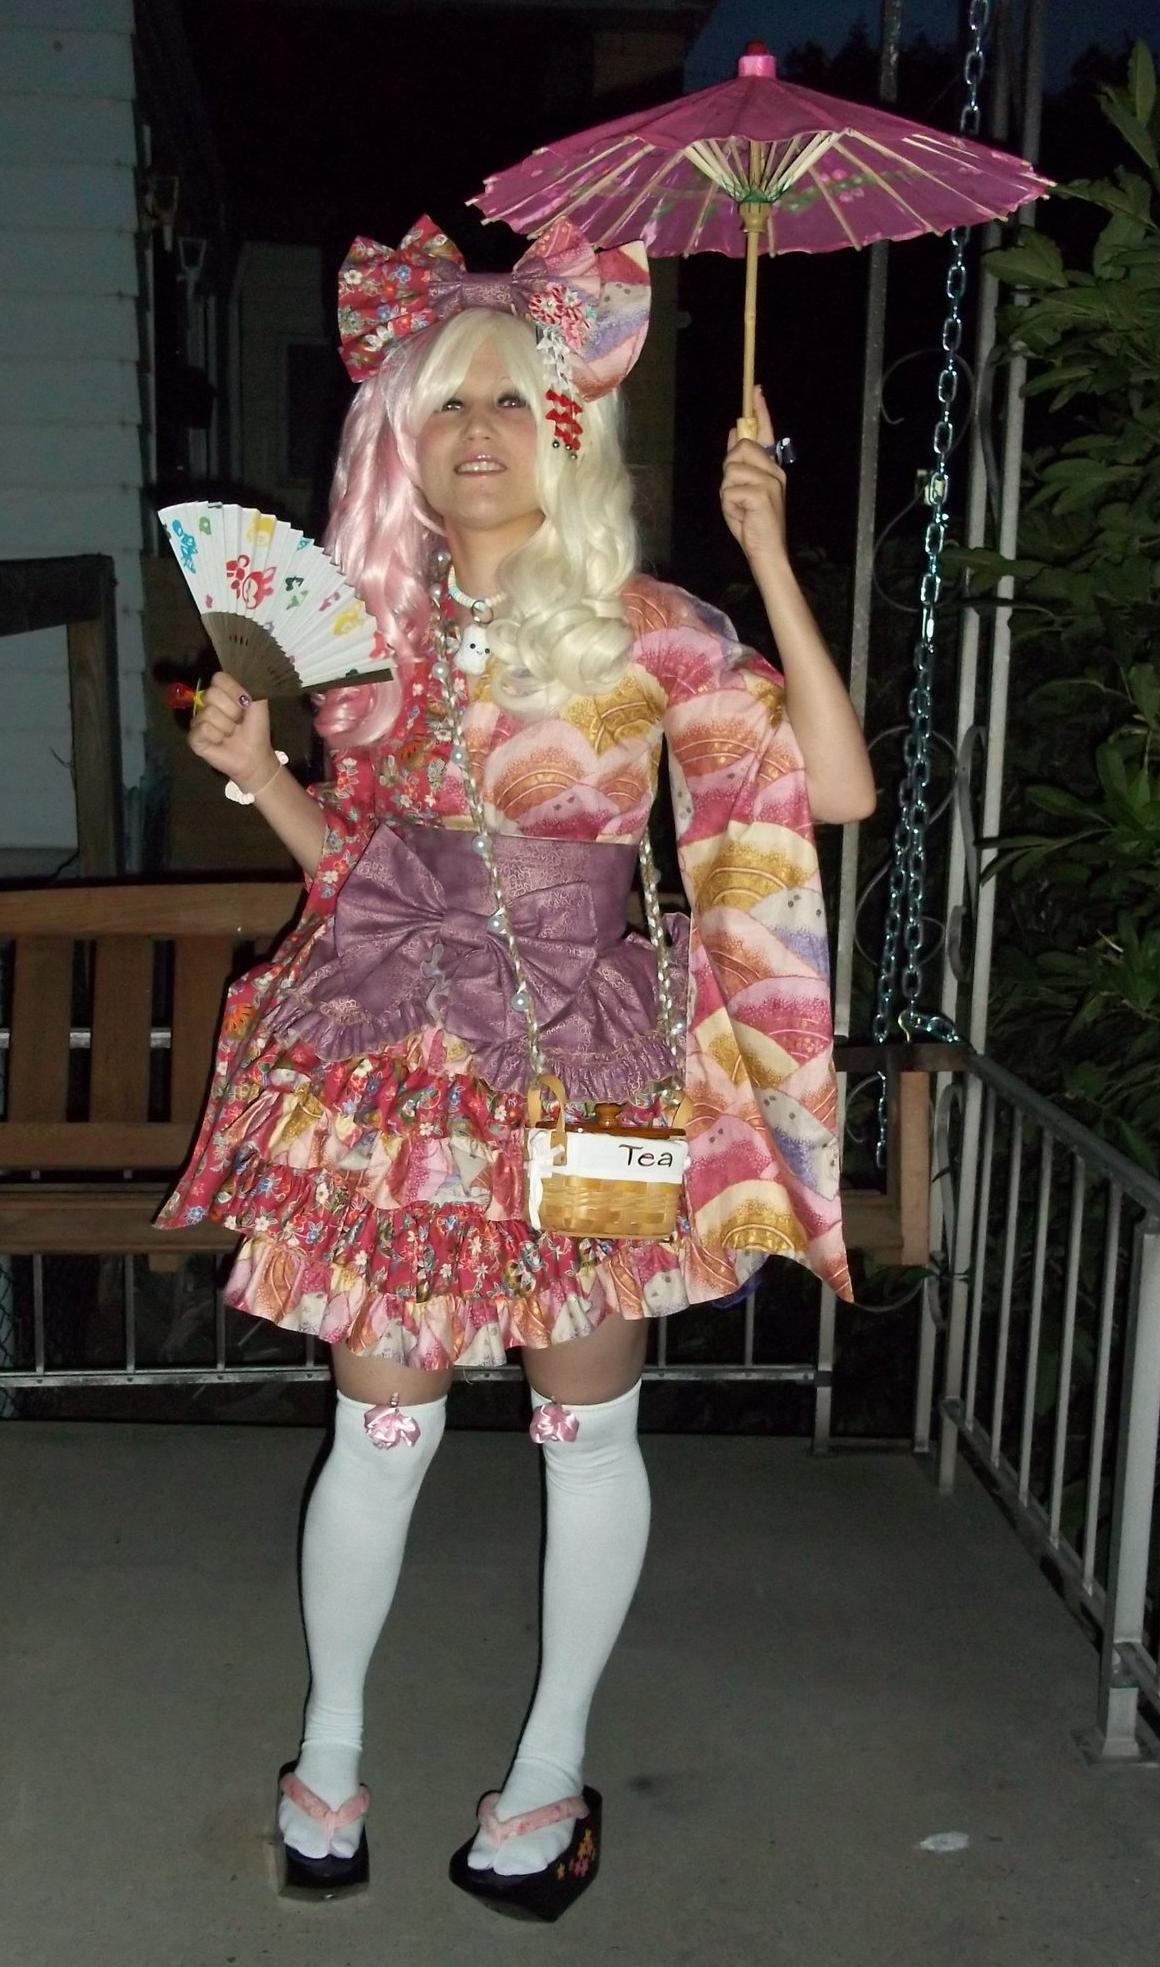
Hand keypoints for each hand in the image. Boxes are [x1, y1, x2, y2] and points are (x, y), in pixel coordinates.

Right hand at [188, 672, 276, 792]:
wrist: (254, 755)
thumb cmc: (255, 729)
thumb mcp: (258, 703)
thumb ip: (251, 686)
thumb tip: (245, 669)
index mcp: (221, 693)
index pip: (219, 678)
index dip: (233, 690)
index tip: (244, 703)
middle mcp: (206, 704)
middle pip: (211, 694)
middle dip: (232, 711)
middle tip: (238, 722)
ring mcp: (198, 720)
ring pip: (208, 713)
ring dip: (226, 727)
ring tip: (231, 733)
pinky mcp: (194, 738)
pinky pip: (202, 729)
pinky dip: (216, 737)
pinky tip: (220, 742)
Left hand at [720, 384, 788, 574]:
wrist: (766, 550)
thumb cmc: (752, 523)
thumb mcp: (742, 489)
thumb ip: (739, 463)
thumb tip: (735, 432)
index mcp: (771, 468)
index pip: (766, 433)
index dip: (760, 411)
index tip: (756, 390)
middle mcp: (774, 471)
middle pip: (738, 449)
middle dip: (728, 470)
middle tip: (736, 495)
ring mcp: (769, 481)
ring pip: (730, 471)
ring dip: (726, 493)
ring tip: (740, 508)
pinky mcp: (761, 494)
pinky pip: (729, 491)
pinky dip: (728, 506)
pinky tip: (742, 516)